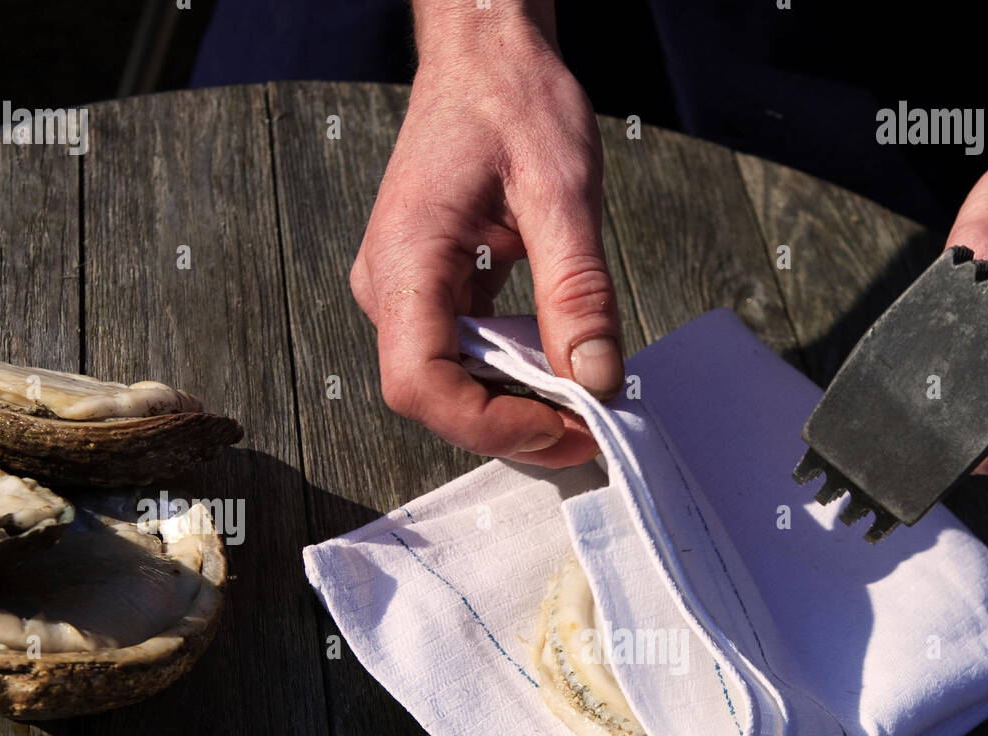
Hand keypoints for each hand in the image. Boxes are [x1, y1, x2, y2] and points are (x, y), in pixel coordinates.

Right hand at [350, 19, 621, 467]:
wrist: (486, 57)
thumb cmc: (511, 101)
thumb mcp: (562, 191)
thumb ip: (577, 291)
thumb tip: (596, 378)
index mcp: (407, 258)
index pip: (420, 384)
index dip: (488, 424)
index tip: (558, 427)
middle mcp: (391, 285)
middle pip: (436, 398)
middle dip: (512, 426)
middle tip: (588, 427)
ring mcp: (407, 293)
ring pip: (450, 387)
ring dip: (515, 408)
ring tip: (580, 402)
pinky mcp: (432, 294)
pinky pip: (465, 358)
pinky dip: (514, 378)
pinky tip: (557, 368)